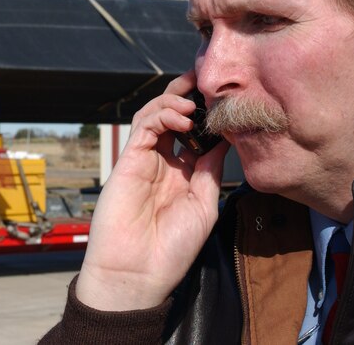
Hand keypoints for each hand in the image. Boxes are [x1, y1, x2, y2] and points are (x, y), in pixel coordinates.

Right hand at [75, 72, 228, 310]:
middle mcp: (163, 162)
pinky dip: (160, 115)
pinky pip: (142, 128)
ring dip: (173, 101)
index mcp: (182, 173)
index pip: (194, 132)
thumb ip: (210, 170)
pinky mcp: (128, 161)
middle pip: (172, 116)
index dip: (206, 113)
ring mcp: (144, 160)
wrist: (138, 274)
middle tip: (203, 80)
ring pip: (154, 115)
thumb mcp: (204, 205)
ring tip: (192, 102)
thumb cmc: (172, 248)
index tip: (224, 98)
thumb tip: (226, 139)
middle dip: (186, 94)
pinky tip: (180, 117)